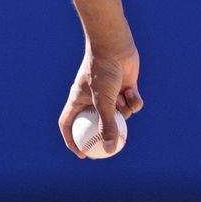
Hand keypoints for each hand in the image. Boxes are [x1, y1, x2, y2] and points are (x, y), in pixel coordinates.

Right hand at [59, 44, 141, 158]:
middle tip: (115, 146)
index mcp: (77, 100)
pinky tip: (132, 91)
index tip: (83, 154)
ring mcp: (108, 94)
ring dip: (124, 111)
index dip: (72, 140)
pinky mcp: (124, 89)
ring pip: (119, 114)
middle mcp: (92, 98)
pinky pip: (131, 104)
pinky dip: (134, 101)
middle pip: (96, 122)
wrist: (114, 48)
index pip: (68, 124)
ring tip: (123, 99)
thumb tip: (109, 149)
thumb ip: (107, 125)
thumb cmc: (102, 71)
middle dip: (107, 132)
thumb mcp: (104, 101)